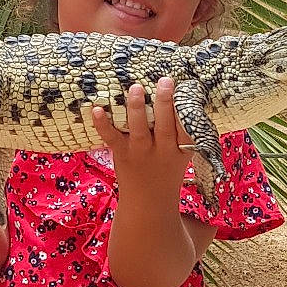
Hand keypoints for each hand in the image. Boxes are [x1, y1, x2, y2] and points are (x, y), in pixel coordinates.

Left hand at [92, 78, 191, 205]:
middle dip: (165, 103)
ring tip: (136, 88)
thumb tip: (188, 96)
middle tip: (165, 81)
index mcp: (181, 149)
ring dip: (137, 109)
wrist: (148, 205)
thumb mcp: (183, 155)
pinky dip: (103, 124)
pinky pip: (111, 138)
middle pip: (164, 125)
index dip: (186, 109)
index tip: (187, 89)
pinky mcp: (122, 155)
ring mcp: (140, 153)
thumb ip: (185, 132)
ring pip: (139, 129)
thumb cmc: (167, 171)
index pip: (187, 128)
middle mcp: (162, 151)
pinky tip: (97, 109)